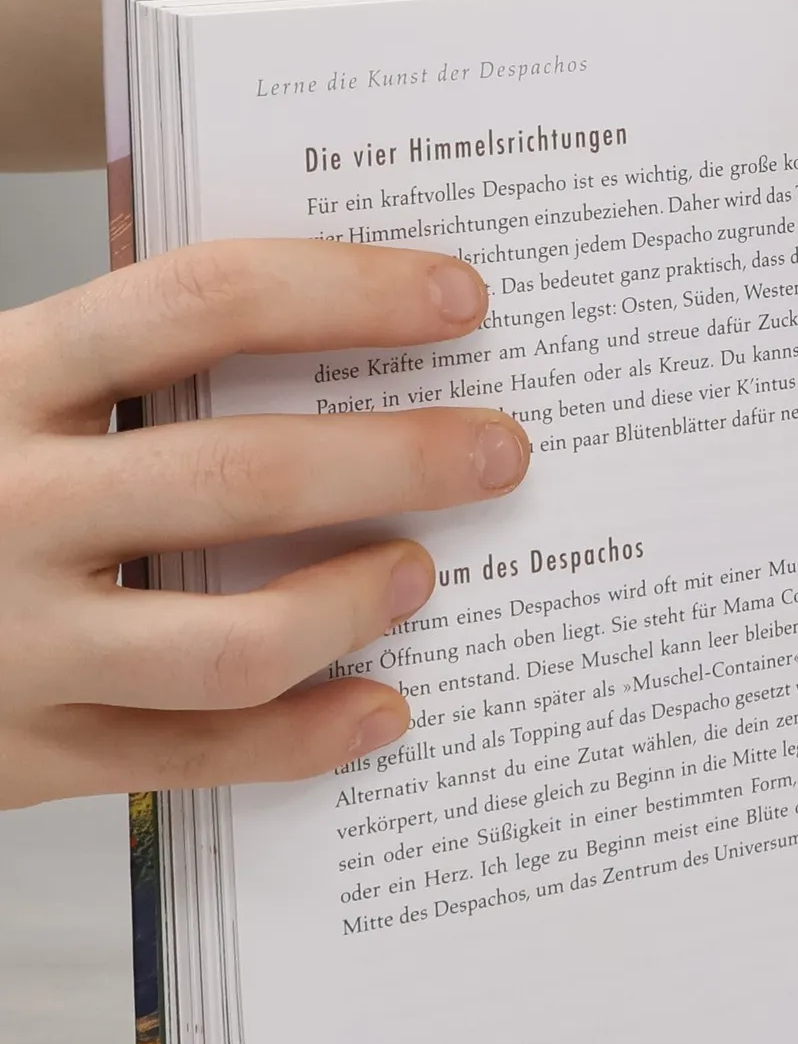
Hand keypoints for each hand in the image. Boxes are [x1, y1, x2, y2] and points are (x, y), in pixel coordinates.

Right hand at [0, 240, 528, 806]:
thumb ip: (105, 348)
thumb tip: (299, 285)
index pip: (199, 300)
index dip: (346, 291)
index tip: (461, 298)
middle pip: (241, 474)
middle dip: (399, 458)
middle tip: (503, 450)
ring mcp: (11, 640)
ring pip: (228, 642)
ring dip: (349, 607)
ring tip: (423, 575)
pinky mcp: (23, 751)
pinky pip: (192, 758)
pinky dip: (303, 741)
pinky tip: (386, 712)